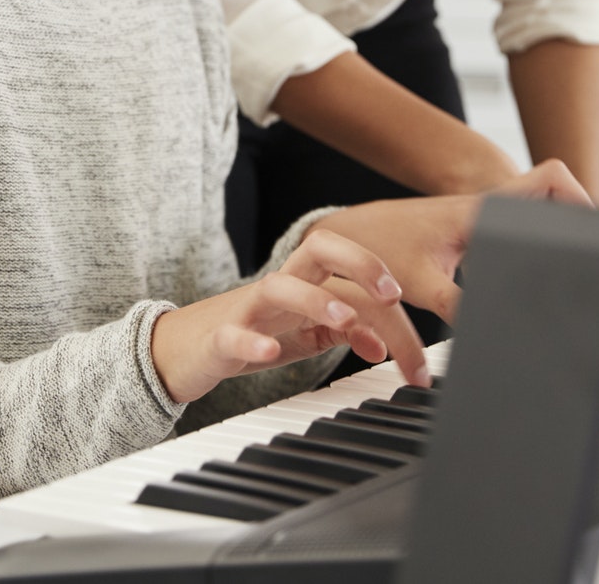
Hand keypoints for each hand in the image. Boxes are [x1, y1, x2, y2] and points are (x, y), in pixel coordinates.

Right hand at [150, 229, 427, 403]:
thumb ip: (345, 333)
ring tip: (344, 319)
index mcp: (306, 282)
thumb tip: (383, 345)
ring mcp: (248, 309)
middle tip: (391, 294)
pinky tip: (272, 351)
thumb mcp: (307, 334)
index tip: (414, 345)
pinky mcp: (220, 338)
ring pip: (279, 286)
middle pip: (319, 248)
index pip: (355, 278)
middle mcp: (281, 286)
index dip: (390, 304)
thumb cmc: (253, 333)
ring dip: (315, 300)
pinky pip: (235, 333)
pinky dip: (254, 341)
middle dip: (360, 262)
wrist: (183, 349)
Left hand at [314, 159, 591, 322]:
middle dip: (580, 215)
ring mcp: (481, 217)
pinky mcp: (472, 231)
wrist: (350, 236)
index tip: (593, 229)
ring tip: (576, 264)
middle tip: (594, 249)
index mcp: (481, 211)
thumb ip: (458, 308)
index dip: (580, 196)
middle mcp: (486, 208)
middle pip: (553, 193)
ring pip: (535, 210)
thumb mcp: (421, 284)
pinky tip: (538, 273)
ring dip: (557, 228)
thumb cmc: (379, 250)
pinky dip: (533, 241)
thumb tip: (489, 332)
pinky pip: (515, 228)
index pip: (548, 178)